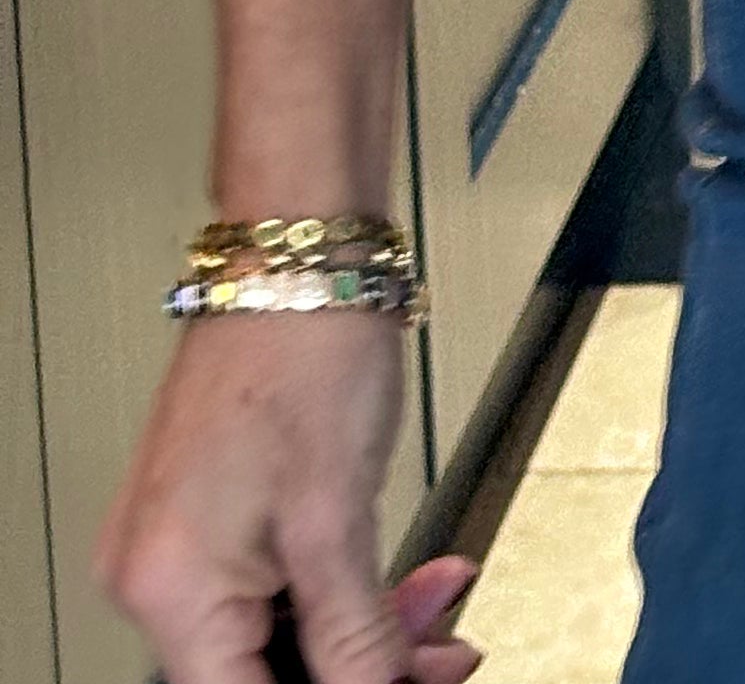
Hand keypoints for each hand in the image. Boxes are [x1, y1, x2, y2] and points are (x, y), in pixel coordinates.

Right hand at [97, 316, 481, 683]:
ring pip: (278, 634)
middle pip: (262, 672)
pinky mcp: (215, 516)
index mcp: (171, 589)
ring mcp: (182, 544)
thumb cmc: (304, 347)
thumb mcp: (338, 517)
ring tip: (437, 614)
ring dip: (364, 632)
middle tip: (437, 661)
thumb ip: (352, 635)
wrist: (303, 252)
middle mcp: (157, 575)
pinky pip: (277, 587)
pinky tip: (404, 585)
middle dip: (362, 670)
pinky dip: (343, 590)